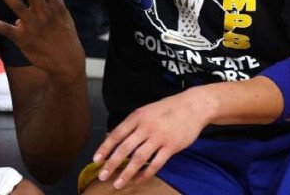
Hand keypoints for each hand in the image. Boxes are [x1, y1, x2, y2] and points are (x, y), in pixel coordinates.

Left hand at [93, 91, 210, 189]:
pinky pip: (156, 164)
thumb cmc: (168, 109)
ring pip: (139, 158)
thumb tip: (110, 137)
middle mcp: (146, 126)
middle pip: (125, 148)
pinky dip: (145, 174)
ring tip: (117, 184)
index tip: (96, 160)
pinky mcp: (171, 146)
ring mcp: (159, 137)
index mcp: (138, 116)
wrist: (194, 106)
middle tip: (102, 176)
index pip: (117, 134)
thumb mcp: (146, 111)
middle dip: (111, 164)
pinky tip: (138, 180)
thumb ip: (130, 125)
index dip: (105, 148)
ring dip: (126, 173)